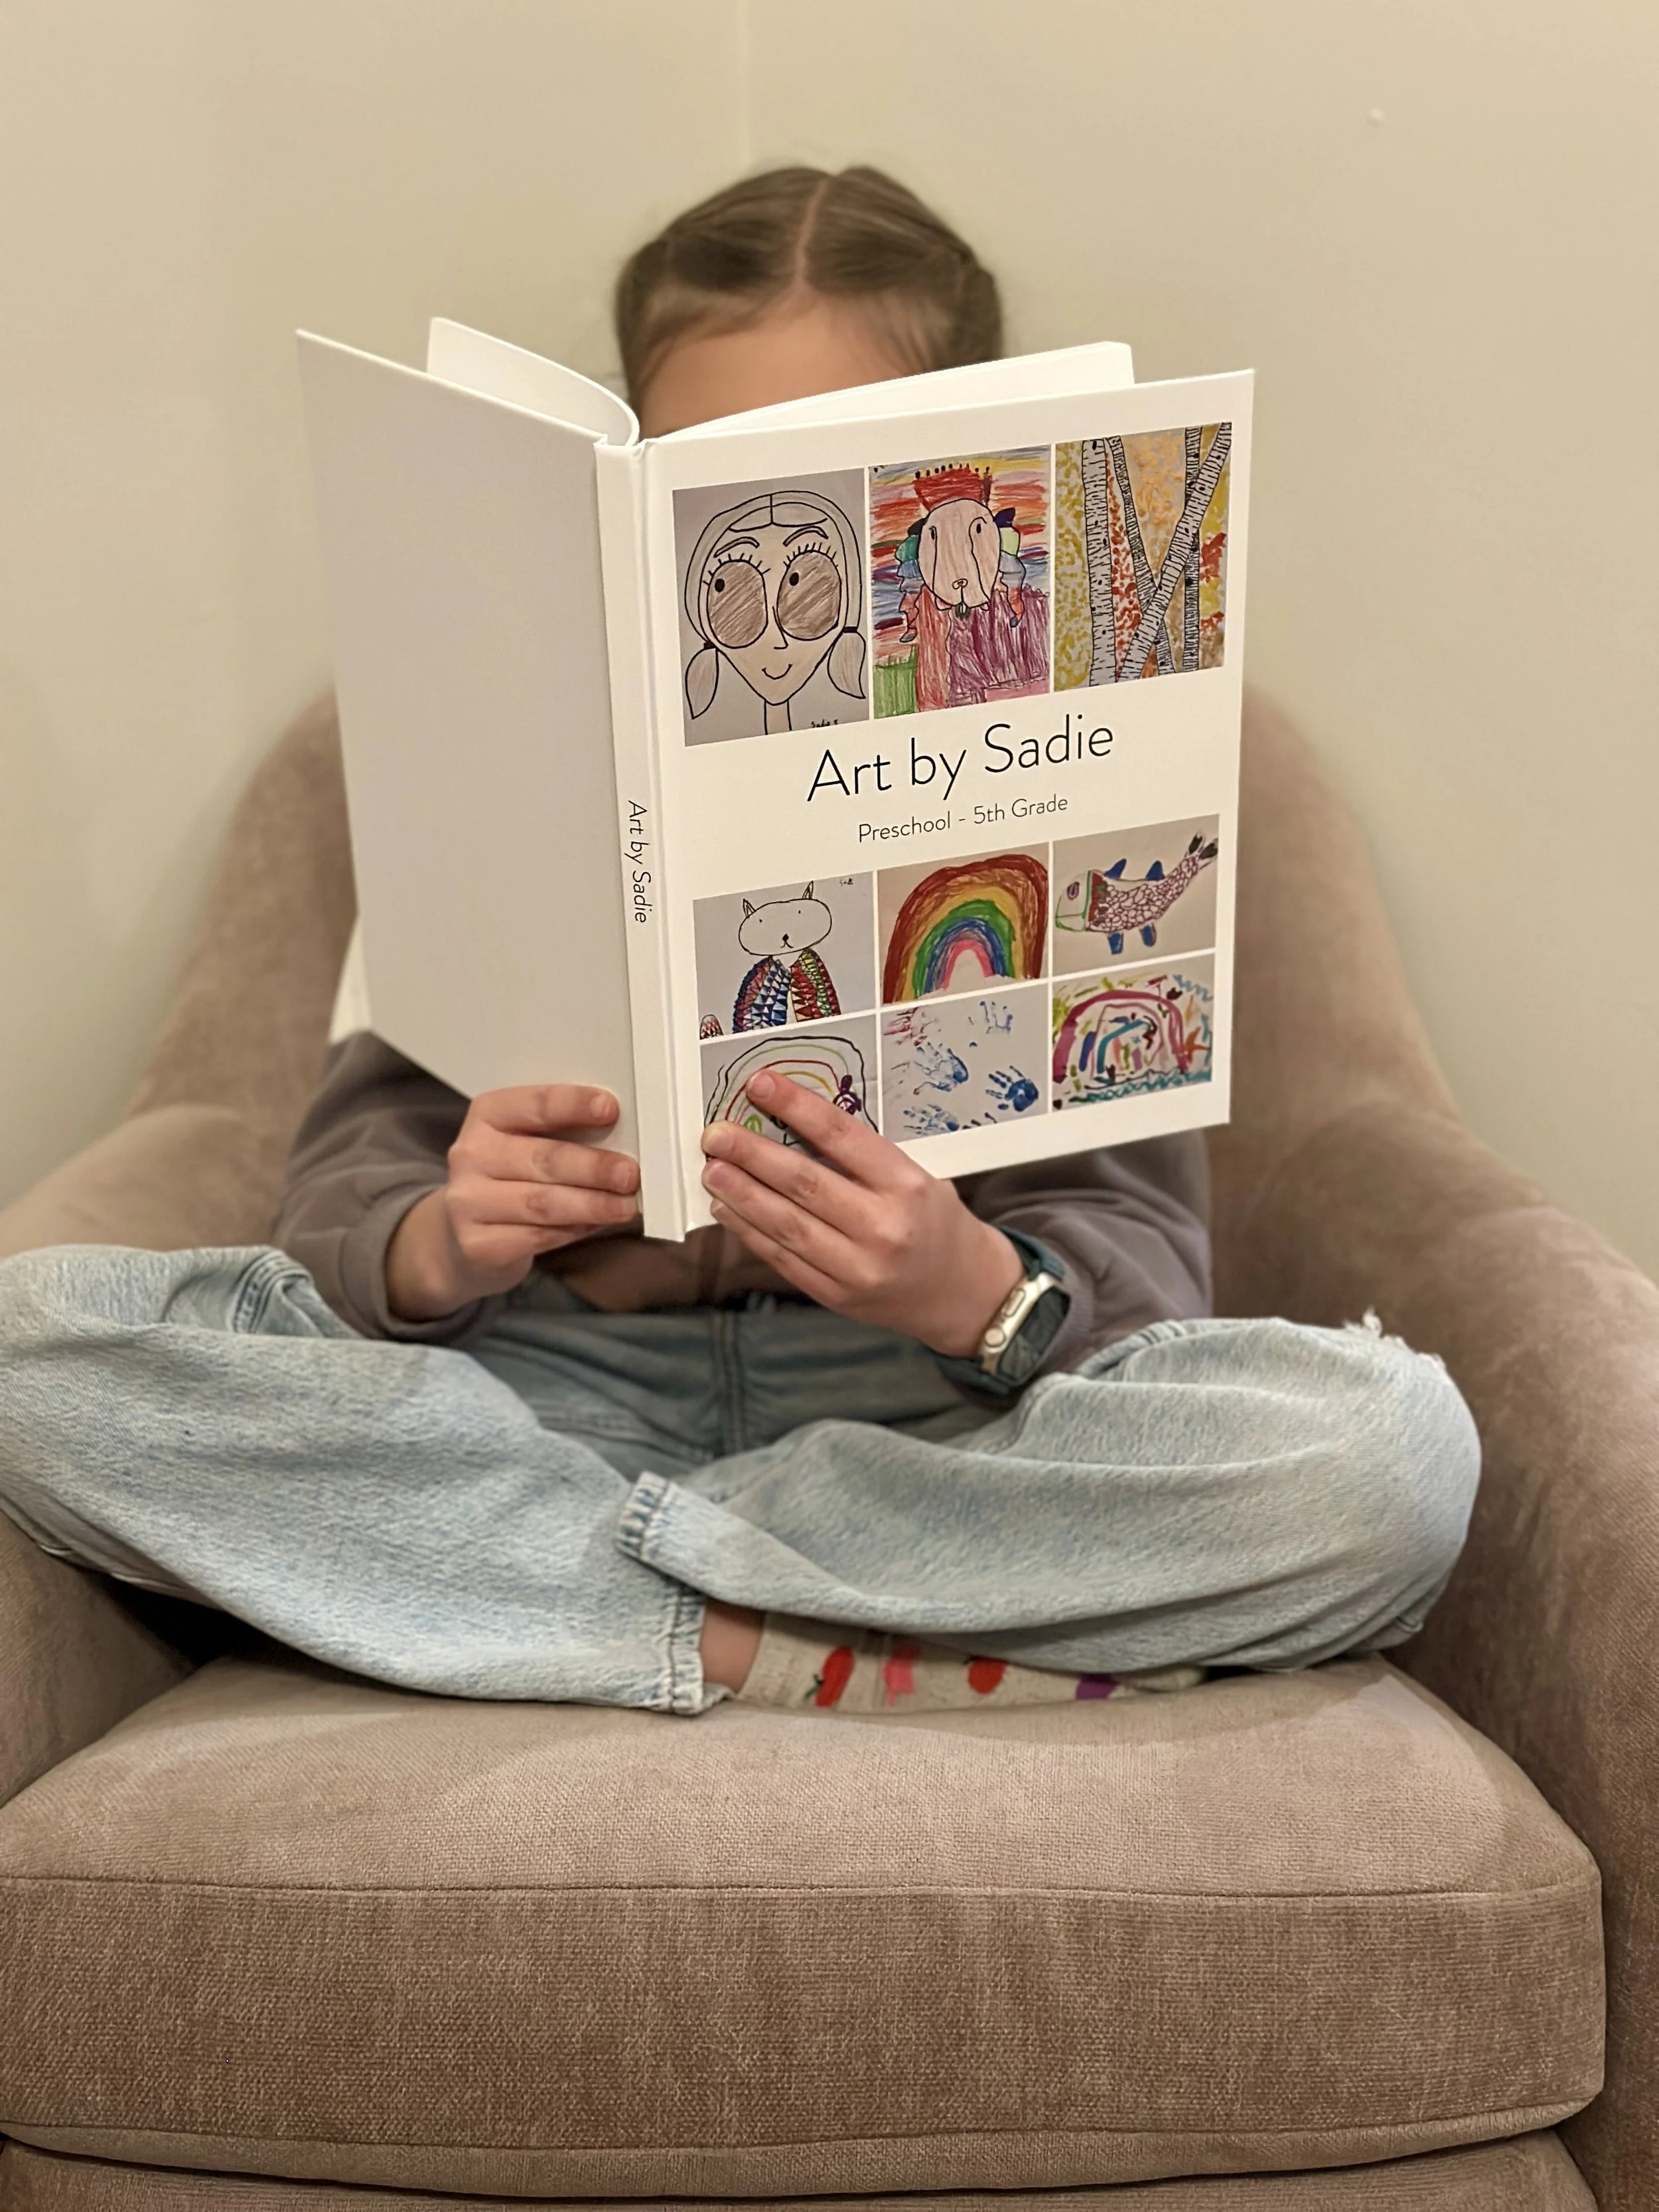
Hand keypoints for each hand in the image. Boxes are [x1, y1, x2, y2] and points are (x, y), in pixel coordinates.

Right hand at [386, 1085, 639, 1320]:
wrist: (465, 1235)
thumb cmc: (514, 1178)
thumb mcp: (529, 1143)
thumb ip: (566, 1134)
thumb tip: (626, 1141)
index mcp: (488, 1115)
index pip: (533, 1105)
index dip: (573, 1105)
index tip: (610, 1108)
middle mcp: (471, 1154)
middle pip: (542, 1158)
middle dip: (593, 1166)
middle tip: (629, 1174)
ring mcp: (468, 1201)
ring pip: (542, 1203)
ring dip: (592, 1204)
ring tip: (625, 1206)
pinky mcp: (476, 1244)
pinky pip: (536, 1237)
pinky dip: (572, 1231)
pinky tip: (594, 1226)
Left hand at [699, 1071, 1023, 1355]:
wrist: (966, 1294)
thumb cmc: (936, 1223)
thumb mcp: (917, 1177)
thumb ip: (862, 1159)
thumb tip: (790, 1125)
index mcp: (907, 1186)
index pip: (841, 1136)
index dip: (795, 1107)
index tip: (759, 1084)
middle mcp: (883, 1227)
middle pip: (804, 1183)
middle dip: (752, 1155)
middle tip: (715, 1134)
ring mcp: (858, 1268)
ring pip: (786, 1225)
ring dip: (742, 1194)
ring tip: (712, 1168)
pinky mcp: (837, 1296)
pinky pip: (784, 1260)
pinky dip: (750, 1233)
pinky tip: (727, 1209)